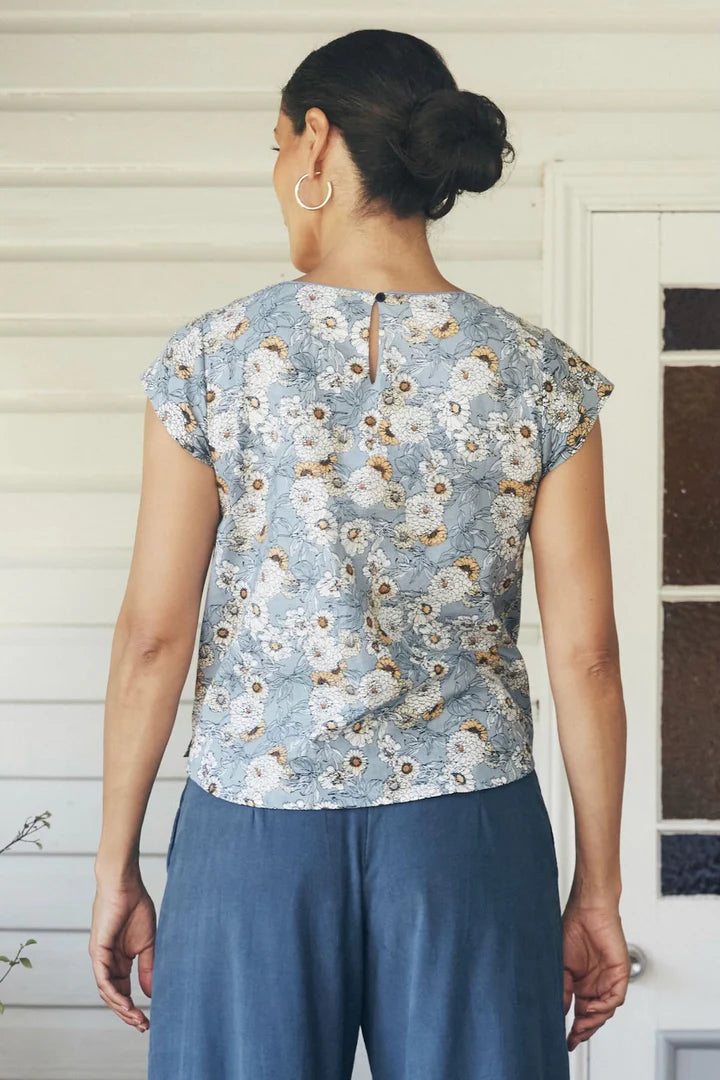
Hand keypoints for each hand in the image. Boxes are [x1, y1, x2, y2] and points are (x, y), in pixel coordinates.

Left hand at [88, 874, 155, 1032]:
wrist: (126, 885)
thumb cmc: (136, 907)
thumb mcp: (148, 943)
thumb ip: (148, 968)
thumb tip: (150, 994)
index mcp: (119, 960)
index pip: (124, 990)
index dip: (134, 1007)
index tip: (148, 1020)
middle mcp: (108, 962)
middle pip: (114, 996)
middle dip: (128, 1013)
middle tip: (143, 1026)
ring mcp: (101, 958)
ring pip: (107, 992)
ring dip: (121, 1008)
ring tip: (136, 1019)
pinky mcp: (98, 952)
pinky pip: (103, 979)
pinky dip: (113, 994)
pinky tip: (126, 1004)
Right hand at [562, 895, 630, 1051]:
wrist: (588, 909)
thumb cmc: (573, 928)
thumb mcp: (562, 964)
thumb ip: (563, 989)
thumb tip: (560, 1012)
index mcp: (582, 983)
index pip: (581, 1012)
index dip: (575, 1028)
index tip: (565, 1041)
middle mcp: (596, 984)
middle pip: (594, 1016)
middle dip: (584, 1030)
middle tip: (573, 1039)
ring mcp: (609, 980)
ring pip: (605, 1010)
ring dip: (593, 1021)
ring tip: (580, 1027)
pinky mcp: (620, 974)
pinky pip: (615, 998)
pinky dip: (604, 1007)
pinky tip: (592, 1009)